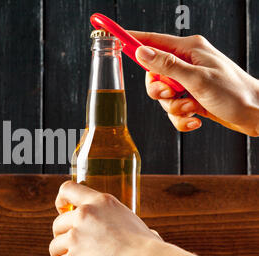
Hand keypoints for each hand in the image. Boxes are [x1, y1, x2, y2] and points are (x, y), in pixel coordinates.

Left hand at [49, 181, 161, 255]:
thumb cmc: (147, 248)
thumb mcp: (134, 221)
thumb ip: (125, 224)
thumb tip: (148, 235)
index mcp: (99, 202)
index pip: (68, 190)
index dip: (61, 201)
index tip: (62, 210)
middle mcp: (84, 216)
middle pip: (58, 223)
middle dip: (62, 236)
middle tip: (71, 246)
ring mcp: (75, 237)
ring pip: (55, 245)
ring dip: (61, 255)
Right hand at [130, 31, 258, 136]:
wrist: (255, 114)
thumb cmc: (234, 93)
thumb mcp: (197, 79)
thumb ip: (167, 66)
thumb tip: (141, 52)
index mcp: (188, 49)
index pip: (151, 41)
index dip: (130, 40)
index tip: (112, 37)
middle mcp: (186, 63)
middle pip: (152, 74)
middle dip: (159, 91)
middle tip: (172, 94)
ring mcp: (188, 81)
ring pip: (161, 95)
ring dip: (174, 107)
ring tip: (193, 108)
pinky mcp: (190, 97)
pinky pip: (172, 108)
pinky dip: (181, 117)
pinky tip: (196, 117)